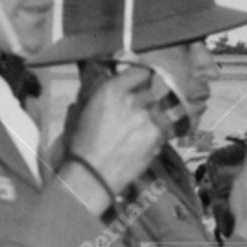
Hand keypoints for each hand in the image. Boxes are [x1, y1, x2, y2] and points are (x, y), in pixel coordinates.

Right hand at [65, 65, 163, 198]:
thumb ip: (100, 97)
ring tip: (142, 129)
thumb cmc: (81, 145)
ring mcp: (147, 117)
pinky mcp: (157, 135)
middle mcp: (132, 100)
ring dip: (154, 116)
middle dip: (147, 100)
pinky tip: (148, 139)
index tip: (145, 80)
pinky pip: (165, 127)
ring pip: (160, 109)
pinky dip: (159, 131)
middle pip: (152, 92)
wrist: (92, 174)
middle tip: (139, 111)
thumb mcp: (82, 113)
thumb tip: (108, 87)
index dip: (144, 76)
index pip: (139, 72)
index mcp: (111, 91)